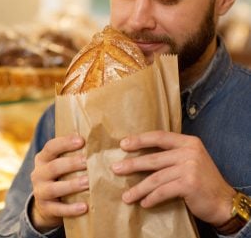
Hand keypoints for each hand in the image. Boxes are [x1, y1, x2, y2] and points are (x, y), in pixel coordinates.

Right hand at [30, 135, 88, 232]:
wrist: (47, 204)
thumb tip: (98, 140)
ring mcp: (40, 191)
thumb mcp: (60, 163)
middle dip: (71, 164)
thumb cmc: (61, 177)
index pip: (50, 147)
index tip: (81, 141)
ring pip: (54, 188)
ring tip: (88, 182)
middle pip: (53, 167)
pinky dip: (71, 209)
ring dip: (73, 185)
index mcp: (42, 158)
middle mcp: (38, 174)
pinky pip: (58, 209)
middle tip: (88, 162)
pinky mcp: (46, 208)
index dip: (65, 143)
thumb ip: (72, 154)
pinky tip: (84, 207)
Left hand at [111, 131, 235, 225]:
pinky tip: (144, 203)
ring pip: (156, 178)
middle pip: (153, 158)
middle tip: (115, 168)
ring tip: (126, 196)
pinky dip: (152, 198)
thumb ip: (171, 154)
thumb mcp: (189, 159)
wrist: (223, 201)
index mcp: (188, 142)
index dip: (140, 139)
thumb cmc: (202, 180)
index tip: (123, 144)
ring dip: (139, 188)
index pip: (159, 136)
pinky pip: (163, 191)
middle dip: (132, 164)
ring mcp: (190, 167)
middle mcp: (189, 152)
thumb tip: (140, 155)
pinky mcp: (189, 184)